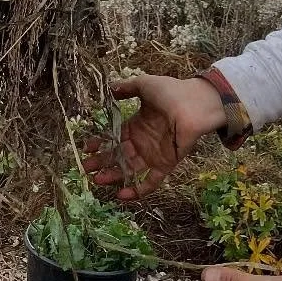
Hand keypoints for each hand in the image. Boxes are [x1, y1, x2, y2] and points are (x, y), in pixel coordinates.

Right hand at [81, 75, 225, 198]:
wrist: (195, 104)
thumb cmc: (171, 92)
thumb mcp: (144, 85)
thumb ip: (126, 88)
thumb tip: (110, 88)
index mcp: (137, 124)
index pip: (115, 137)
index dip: (101, 143)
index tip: (87, 147)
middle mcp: (144, 141)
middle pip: (119, 156)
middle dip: (102, 162)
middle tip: (86, 168)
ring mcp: (154, 154)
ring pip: (130, 170)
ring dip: (113, 176)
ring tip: (97, 180)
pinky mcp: (166, 164)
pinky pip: (150, 182)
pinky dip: (137, 190)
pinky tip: (121, 195)